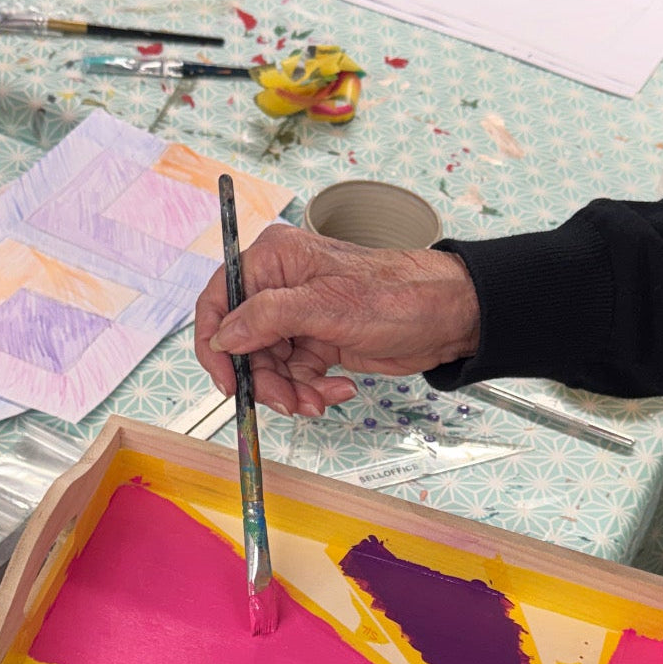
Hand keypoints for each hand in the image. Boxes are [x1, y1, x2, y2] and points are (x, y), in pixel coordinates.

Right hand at [193, 225, 480, 416]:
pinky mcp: (319, 342)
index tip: (227, 381)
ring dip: (290, 391)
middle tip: (286, 403)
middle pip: (244, 344)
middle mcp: (281, 287)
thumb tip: (223, 336)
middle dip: (264, 379)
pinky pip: (297, 375)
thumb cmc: (397, 295)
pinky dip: (311, 390)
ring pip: (271, 366)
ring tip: (318, 402)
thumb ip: (267, 318)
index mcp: (274, 260)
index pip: (219, 300)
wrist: (447, 318)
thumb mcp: (326, 306)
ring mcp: (300, 317)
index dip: (215, 344)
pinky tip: (338, 390)